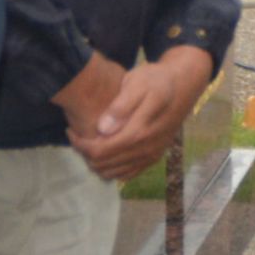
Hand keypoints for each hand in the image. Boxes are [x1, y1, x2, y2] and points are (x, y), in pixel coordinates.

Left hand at [71, 43, 213, 182]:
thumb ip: (121, 106)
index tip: (71, 130)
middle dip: (85, 153)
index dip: (81, 145)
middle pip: (104, 165)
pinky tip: (105, 152)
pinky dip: (111, 169)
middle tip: (77, 135)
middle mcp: (146, 149)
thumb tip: (103, 130)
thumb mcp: (137, 82)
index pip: (100, 151)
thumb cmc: (156, 80)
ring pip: (113, 173)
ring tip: (89, 142)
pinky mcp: (154, 158)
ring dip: (96, 162)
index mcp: (139, 132)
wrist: (182, 85)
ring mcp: (151, 156)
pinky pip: (127, 175)